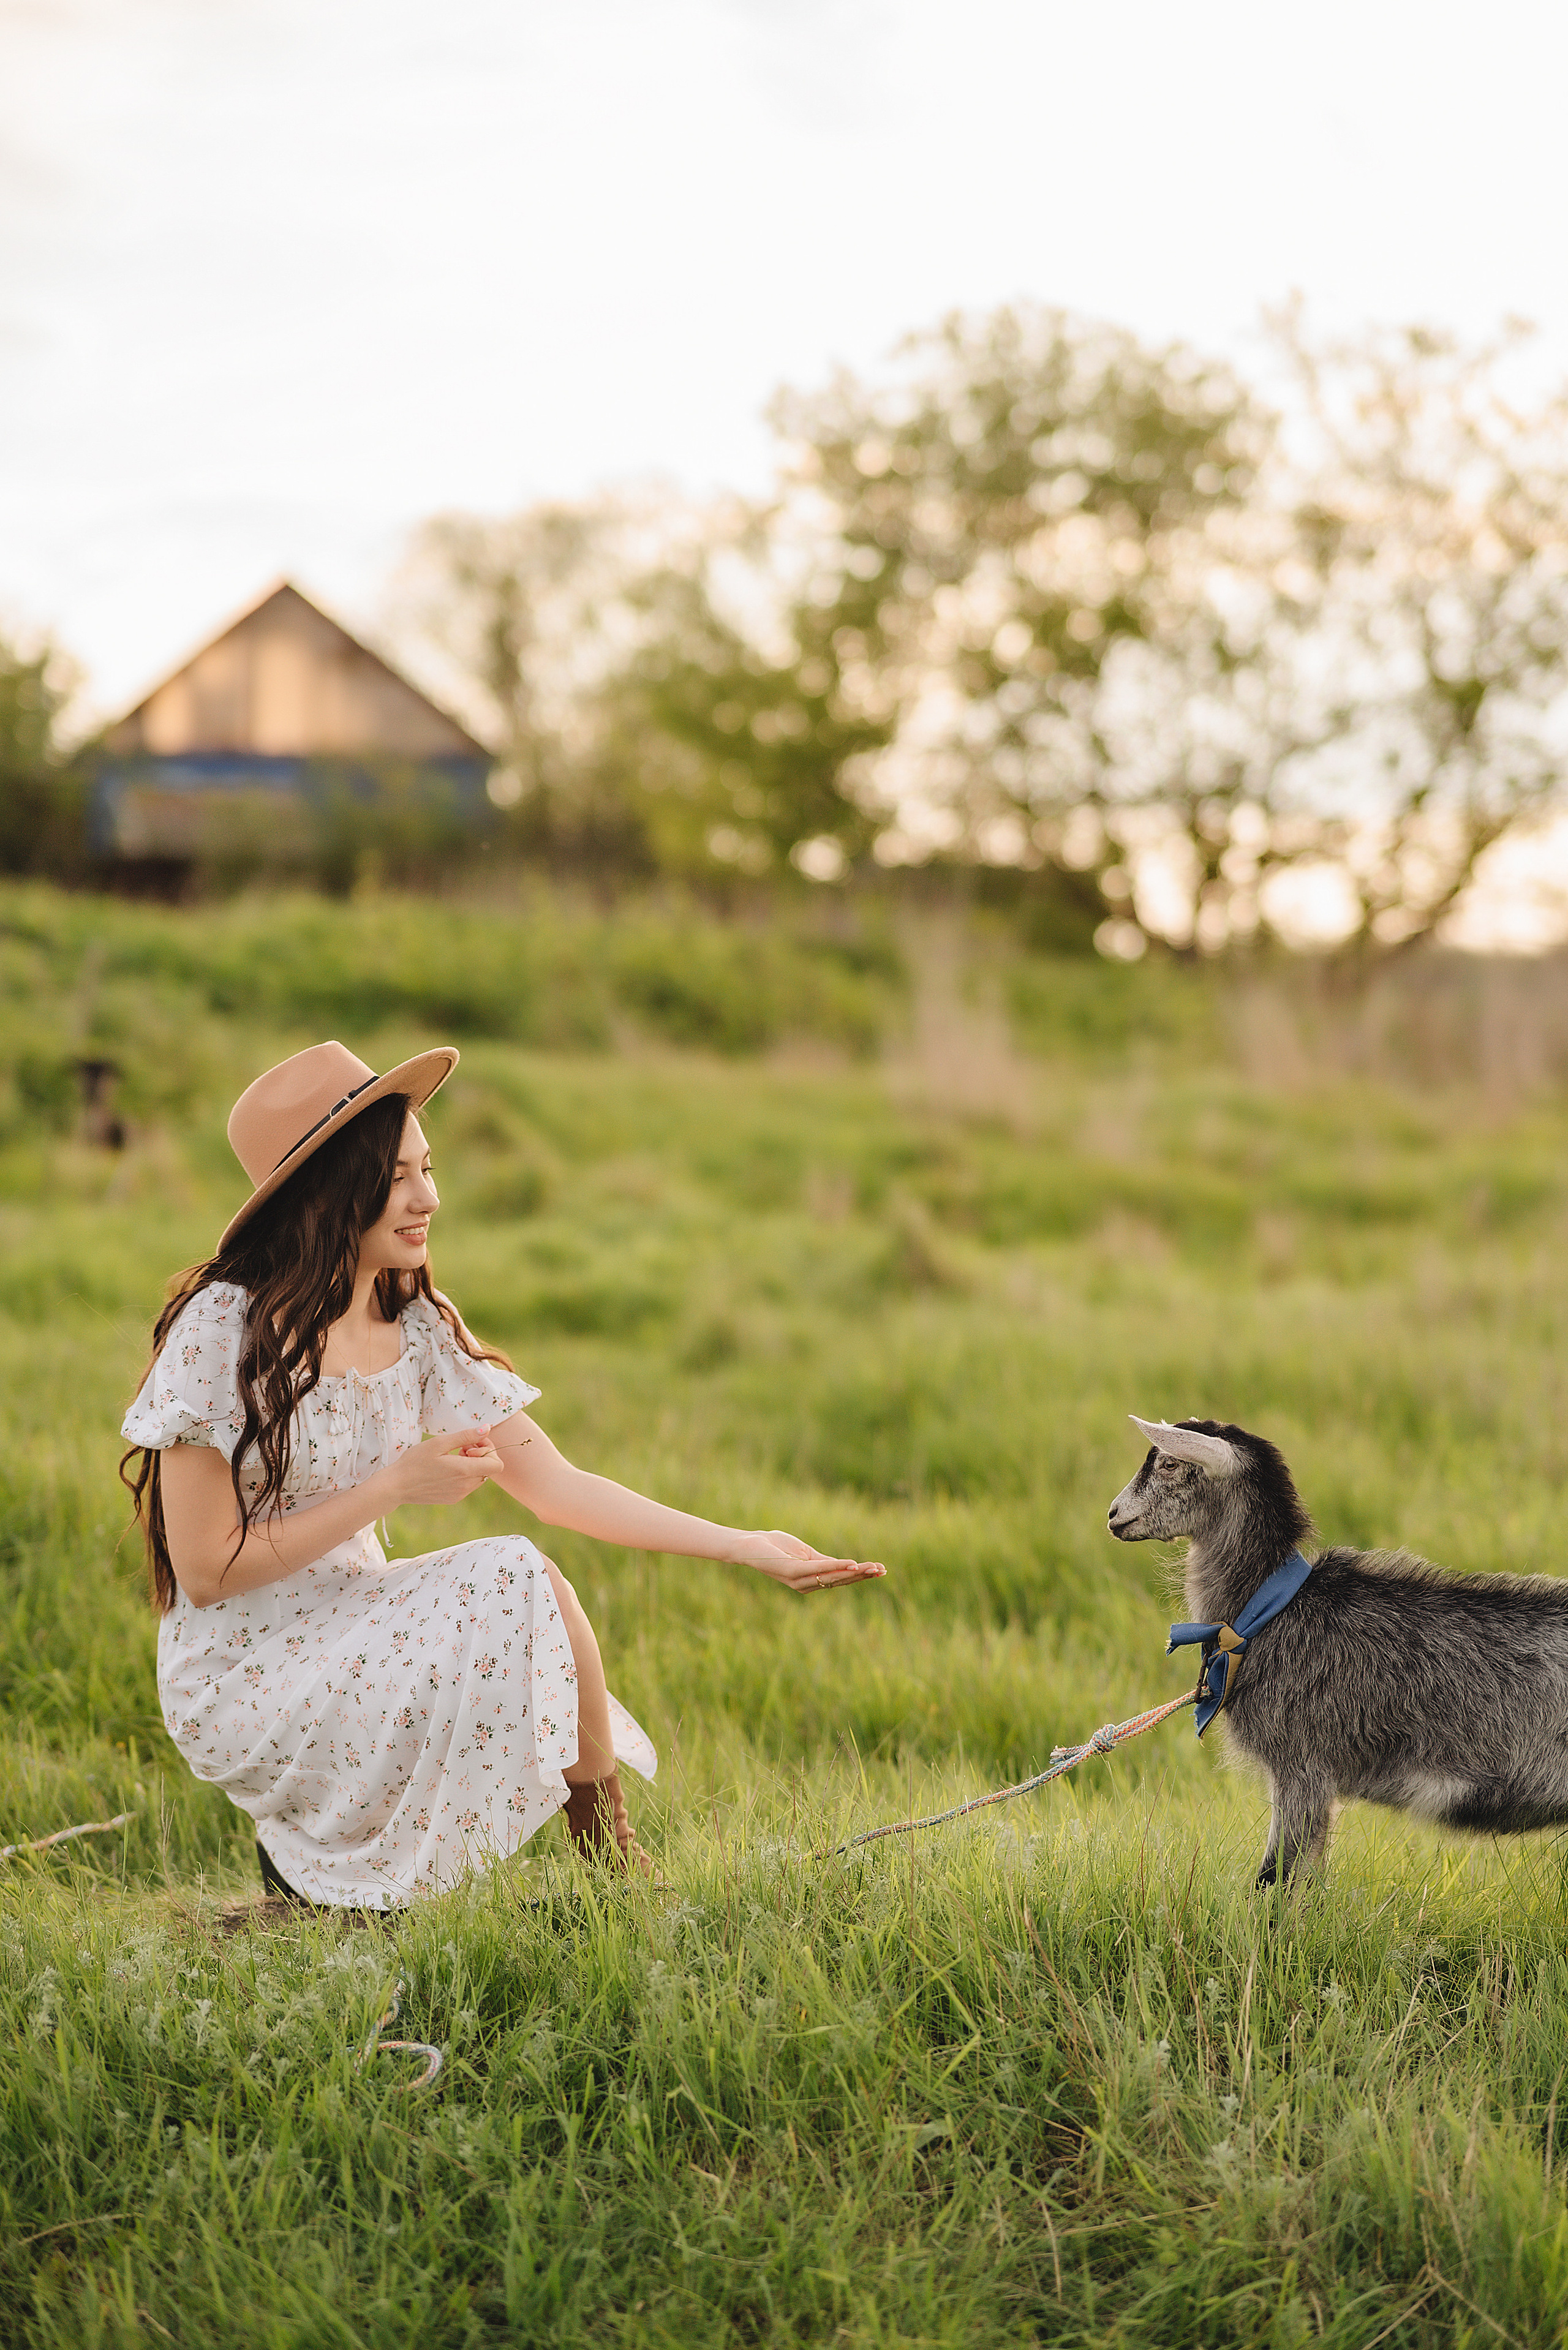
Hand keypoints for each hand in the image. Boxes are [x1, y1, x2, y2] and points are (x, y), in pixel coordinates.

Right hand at [384, 1427, 503, 1508]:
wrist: (397, 1486)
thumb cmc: (415, 1461)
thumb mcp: (439, 1443)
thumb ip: (466, 1436)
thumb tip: (487, 1428)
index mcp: (464, 1471)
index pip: (497, 1464)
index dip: (490, 1450)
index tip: (473, 1443)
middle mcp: (466, 1486)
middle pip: (489, 1469)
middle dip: (480, 1455)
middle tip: (461, 1447)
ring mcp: (460, 1495)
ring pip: (480, 1477)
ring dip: (472, 1464)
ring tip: (452, 1456)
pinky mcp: (453, 1499)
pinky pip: (468, 1485)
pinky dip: (464, 1474)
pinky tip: (447, 1468)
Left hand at [726, 1529, 885, 1593]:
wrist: (750, 1545)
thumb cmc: (775, 1547)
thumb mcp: (805, 1553)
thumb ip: (823, 1561)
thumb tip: (845, 1565)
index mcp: (811, 1580)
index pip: (841, 1579)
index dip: (861, 1575)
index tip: (880, 1570)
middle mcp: (807, 1585)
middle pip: (841, 1581)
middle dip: (863, 1575)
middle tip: (883, 1571)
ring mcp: (800, 1580)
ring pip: (833, 1576)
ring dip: (855, 1572)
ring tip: (872, 1567)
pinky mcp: (792, 1571)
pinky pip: (819, 1569)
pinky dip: (836, 1566)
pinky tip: (851, 1564)